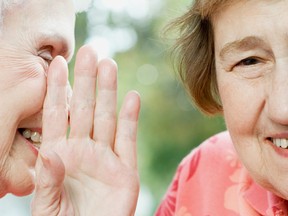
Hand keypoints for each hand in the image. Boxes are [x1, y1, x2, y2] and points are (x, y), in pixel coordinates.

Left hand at [31, 45, 140, 215]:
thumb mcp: (46, 206)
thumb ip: (46, 180)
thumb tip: (49, 155)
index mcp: (59, 155)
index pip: (56, 115)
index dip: (56, 89)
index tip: (58, 63)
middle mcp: (83, 150)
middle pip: (84, 108)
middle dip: (86, 81)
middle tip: (90, 52)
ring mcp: (105, 157)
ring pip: (106, 117)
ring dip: (108, 92)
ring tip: (109, 66)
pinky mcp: (126, 169)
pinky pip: (128, 139)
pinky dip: (131, 119)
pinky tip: (132, 98)